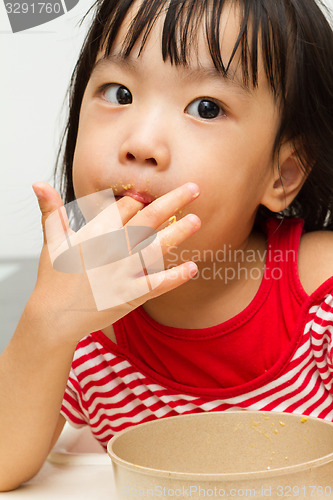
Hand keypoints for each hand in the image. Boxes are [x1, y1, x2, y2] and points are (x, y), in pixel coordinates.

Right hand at [29, 182, 200, 342]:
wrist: (54, 316)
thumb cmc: (54, 277)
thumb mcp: (51, 241)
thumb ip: (51, 211)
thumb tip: (39, 183)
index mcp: (96, 231)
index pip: (126, 207)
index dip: (139, 200)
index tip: (148, 198)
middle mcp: (113, 248)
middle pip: (149, 218)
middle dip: (173, 201)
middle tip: (194, 187)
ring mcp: (124, 271)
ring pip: (157, 247)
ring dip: (179, 233)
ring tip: (197, 220)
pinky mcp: (131, 294)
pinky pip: (158, 284)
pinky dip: (175, 277)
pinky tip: (192, 268)